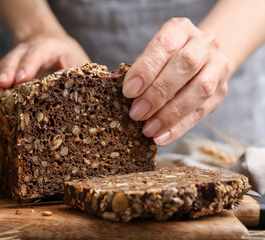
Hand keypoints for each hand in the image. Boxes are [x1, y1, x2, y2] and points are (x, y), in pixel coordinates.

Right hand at [0, 33, 89, 96]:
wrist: (53, 44)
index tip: (22, 78)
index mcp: (51, 47)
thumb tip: (89, 92)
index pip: (39, 53)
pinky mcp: (11, 68)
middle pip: (17, 57)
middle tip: (1, 86)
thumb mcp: (80, 63)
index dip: (30, 64)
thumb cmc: (70, 58)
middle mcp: (30, 49)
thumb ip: (81, 75)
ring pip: (5, 64)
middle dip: (8, 71)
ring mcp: (18, 57)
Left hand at [122, 18, 230, 146]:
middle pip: (186, 65)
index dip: (146, 69)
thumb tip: (127, 95)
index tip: (129, 91)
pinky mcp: (221, 91)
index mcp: (180, 29)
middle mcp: (203, 44)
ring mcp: (217, 67)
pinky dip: (179, 128)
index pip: (165, 45)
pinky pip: (201, 112)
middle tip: (136, 113)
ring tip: (148, 130)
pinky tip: (162, 138)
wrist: (204, 55)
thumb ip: (143, 68)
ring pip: (199, 90)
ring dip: (170, 114)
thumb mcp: (154, 53)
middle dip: (158, 93)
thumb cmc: (168, 56)